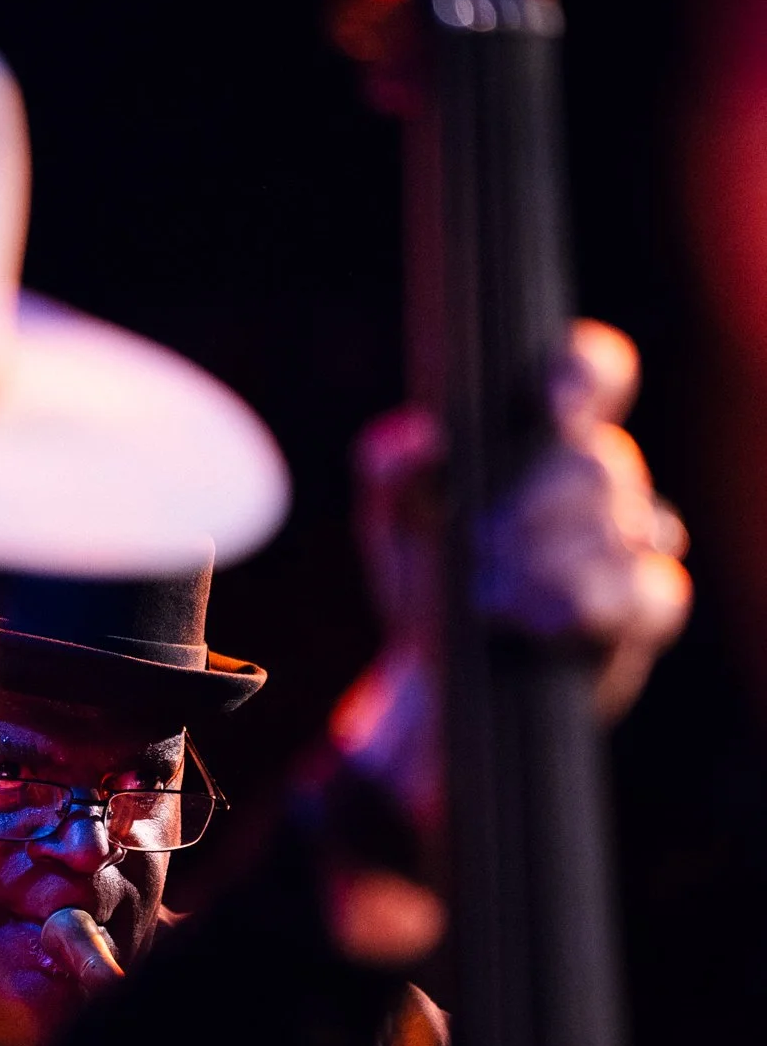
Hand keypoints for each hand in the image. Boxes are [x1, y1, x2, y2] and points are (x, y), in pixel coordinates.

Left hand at [339, 322, 690, 807]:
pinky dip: (593, 606)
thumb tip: (423, 437)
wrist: (435, 674)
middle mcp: (598, 479)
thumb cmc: (421, 576)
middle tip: (479, 547)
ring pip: (631, 525)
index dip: (587, 373)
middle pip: (603, 464)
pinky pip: (654, 589)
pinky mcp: (644, 606)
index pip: (595, 370)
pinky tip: (542, 624)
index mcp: (543, 437)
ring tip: (491, 597)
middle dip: (534, 512)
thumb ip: (390, 465)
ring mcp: (632, 541)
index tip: (554, 410)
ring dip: (551, 565)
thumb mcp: (390, 517)